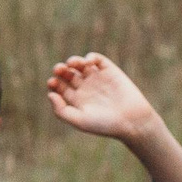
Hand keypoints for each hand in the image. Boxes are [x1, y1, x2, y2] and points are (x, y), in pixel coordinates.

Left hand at [45, 52, 162, 144]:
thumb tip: (50, 94)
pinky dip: (90, 57)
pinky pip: (96, 59)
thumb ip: (61, 111)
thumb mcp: (80, 121)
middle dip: (60, 70)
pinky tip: (87, 63)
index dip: (53, 82)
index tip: (52, 82)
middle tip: (59, 69)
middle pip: (67, 74)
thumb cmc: (105, 124)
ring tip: (72, 64)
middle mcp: (85, 88)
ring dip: (73, 61)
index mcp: (76, 100)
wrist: (132, 120)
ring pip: (80, 65)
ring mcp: (97, 78)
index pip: (59, 87)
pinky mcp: (110, 71)